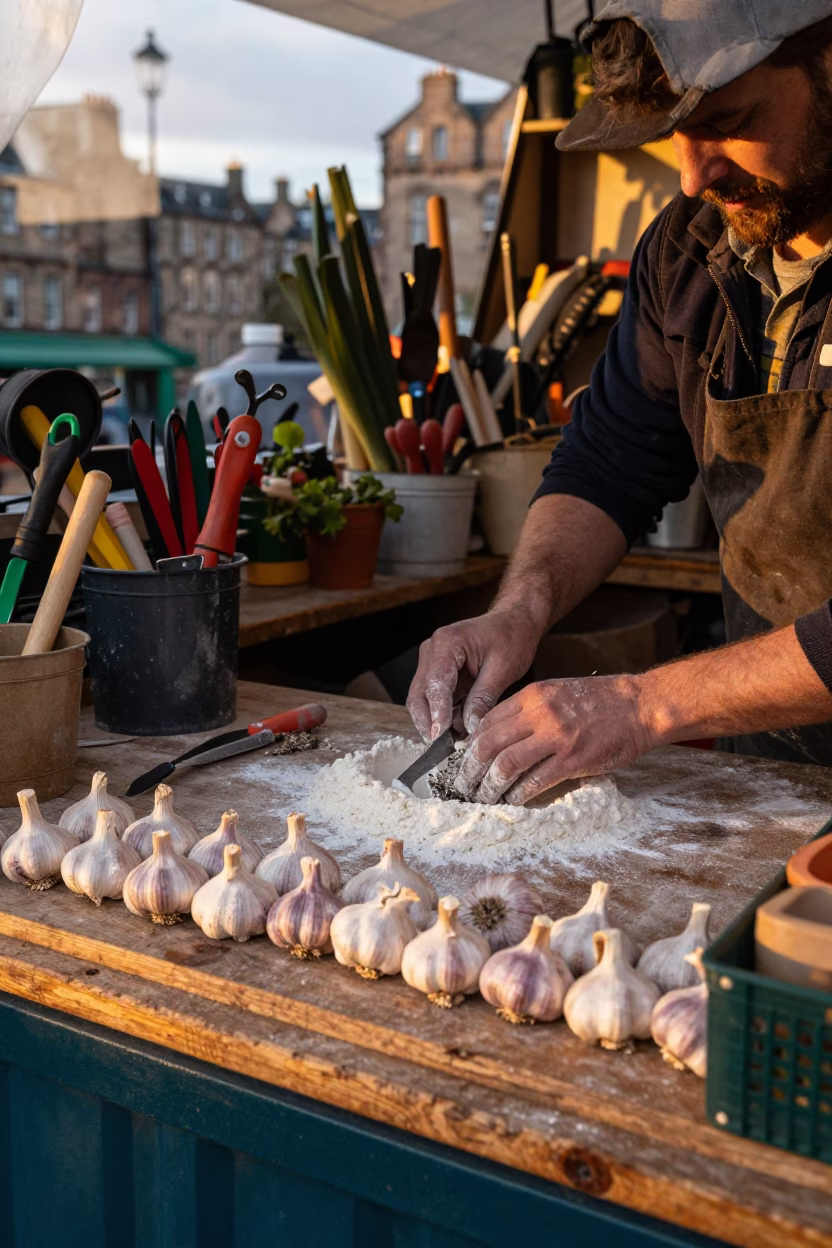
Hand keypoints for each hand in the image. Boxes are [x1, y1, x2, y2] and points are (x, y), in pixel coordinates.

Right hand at [406, 608, 541, 740]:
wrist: (514, 622)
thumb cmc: (511, 637)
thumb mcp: (503, 669)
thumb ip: (483, 698)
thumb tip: (469, 728)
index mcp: (447, 643)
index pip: (435, 683)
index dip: (437, 713)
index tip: (441, 736)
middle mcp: (431, 651)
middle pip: (419, 695)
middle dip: (430, 722)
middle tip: (445, 747)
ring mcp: (431, 662)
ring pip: (422, 700)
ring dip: (436, 721)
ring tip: (458, 739)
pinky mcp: (437, 673)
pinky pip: (433, 699)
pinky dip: (443, 715)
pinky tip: (459, 727)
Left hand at [454, 675, 652, 804]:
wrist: (639, 706)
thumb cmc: (598, 701)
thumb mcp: (556, 692)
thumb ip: (527, 710)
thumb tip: (498, 736)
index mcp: (532, 695)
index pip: (487, 722)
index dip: (470, 745)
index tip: (465, 761)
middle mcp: (539, 713)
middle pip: (489, 744)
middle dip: (470, 769)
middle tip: (464, 785)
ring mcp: (556, 737)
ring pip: (506, 765)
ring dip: (490, 786)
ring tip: (484, 798)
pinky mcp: (573, 760)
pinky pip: (535, 781)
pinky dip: (519, 794)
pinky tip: (513, 801)